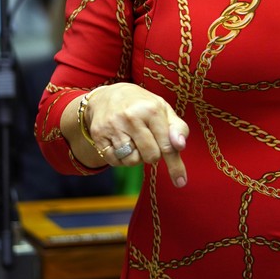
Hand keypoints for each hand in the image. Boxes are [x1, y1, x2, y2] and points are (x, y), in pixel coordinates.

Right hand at [71, 83, 189, 187]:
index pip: (167, 145)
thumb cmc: (143, 106)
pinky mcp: (98, 135)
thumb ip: (178, 128)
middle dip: (153, 154)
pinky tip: (121, 143)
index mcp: (152, 109)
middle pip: (151, 156)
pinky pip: (114, 161)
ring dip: (136, 157)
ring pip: (132, 161)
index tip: (181, 182)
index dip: (175, 165)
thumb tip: (180, 146)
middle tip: (149, 141)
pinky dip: (121, 159)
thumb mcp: (164, 110)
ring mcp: (113, 126)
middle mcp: (131, 117)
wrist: (107, 96)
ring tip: (134, 141)